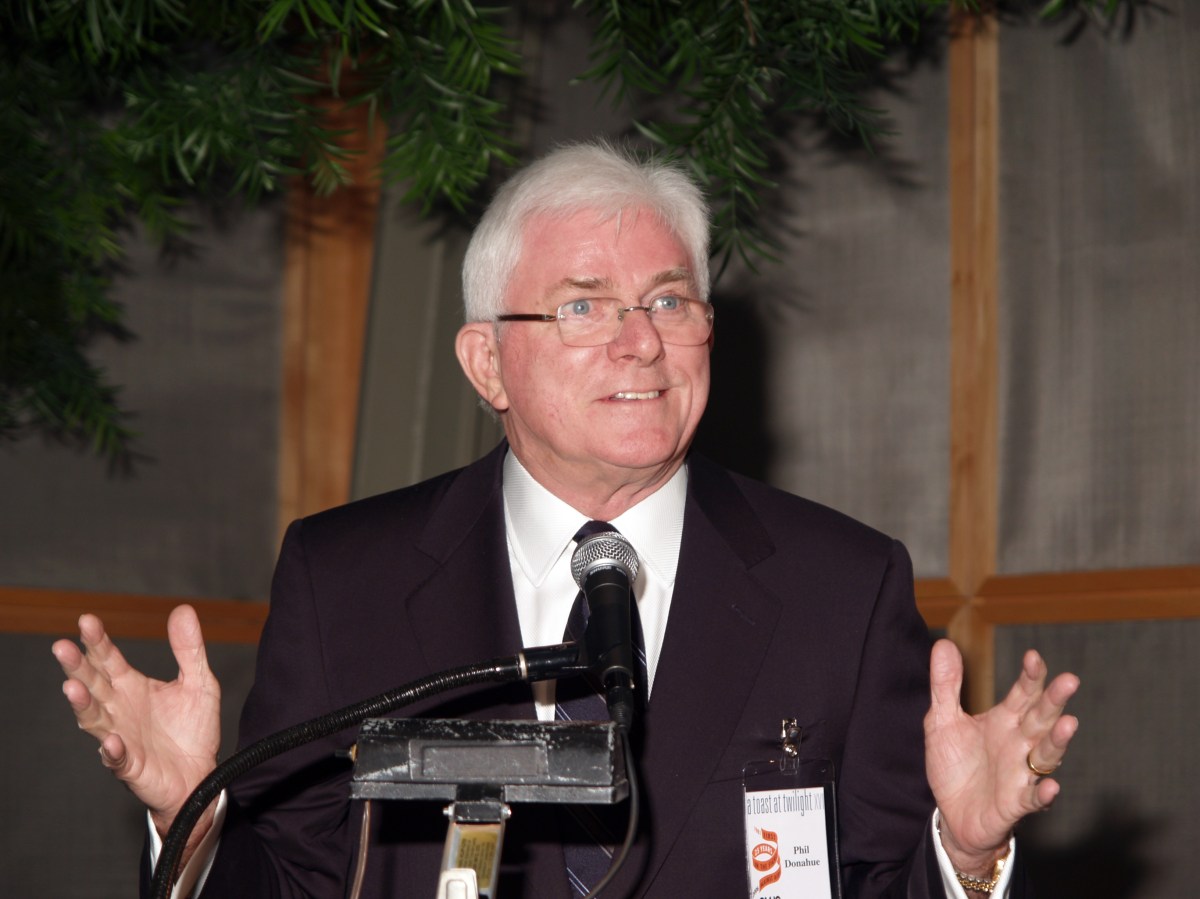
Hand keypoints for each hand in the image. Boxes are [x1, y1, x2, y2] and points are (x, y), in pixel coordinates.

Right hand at [52, 604, 221, 839]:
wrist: (202, 772)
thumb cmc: (193, 729)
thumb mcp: (199, 682)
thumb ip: (189, 649)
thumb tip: (183, 609)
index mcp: (131, 687)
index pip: (108, 659)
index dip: (97, 641)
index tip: (86, 620)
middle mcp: (119, 709)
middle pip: (92, 684)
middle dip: (77, 667)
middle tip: (63, 647)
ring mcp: (121, 737)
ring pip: (93, 719)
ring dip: (83, 705)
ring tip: (73, 688)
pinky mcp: (131, 765)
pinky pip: (117, 758)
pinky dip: (112, 750)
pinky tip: (111, 740)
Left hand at [924, 638, 1079, 874]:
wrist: (951, 813)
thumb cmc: (954, 764)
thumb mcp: (942, 721)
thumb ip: (946, 685)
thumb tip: (944, 643)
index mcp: (1004, 721)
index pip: (1023, 694)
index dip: (1030, 676)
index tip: (1033, 657)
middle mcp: (1019, 743)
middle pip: (1041, 718)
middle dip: (1054, 700)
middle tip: (1069, 680)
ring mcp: (1020, 773)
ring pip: (1046, 754)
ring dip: (1058, 740)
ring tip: (1069, 723)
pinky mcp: (1015, 803)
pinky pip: (1033, 797)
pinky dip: (1043, 792)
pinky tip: (1051, 785)